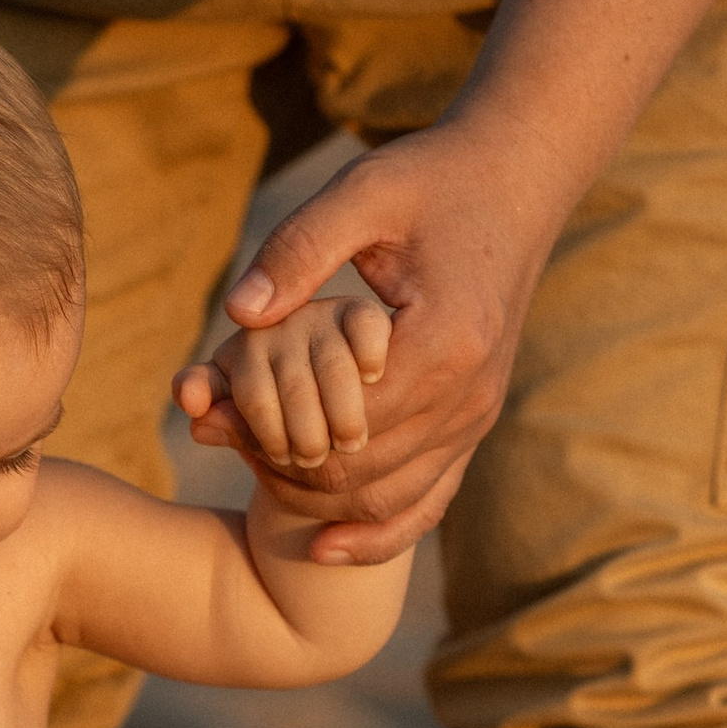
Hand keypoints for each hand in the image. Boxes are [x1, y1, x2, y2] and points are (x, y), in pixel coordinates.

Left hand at [192, 113, 574, 562]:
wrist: (514, 181)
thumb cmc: (433, 180)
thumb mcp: (363, 192)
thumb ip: (298, 248)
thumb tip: (238, 313)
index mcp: (443, 342)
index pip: (341, 421)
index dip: (269, 425)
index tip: (212, 406)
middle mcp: (468, 395)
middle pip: (357, 470)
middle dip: (278, 462)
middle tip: (213, 435)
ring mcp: (477, 418)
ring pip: (387, 497)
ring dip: (314, 496)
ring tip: (247, 466)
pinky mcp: (474, 425)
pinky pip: (429, 502)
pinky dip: (376, 532)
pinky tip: (323, 548)